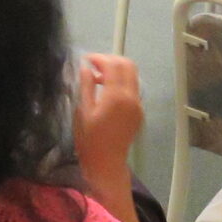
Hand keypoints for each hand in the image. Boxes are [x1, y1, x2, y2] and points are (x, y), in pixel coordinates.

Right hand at [73, 54, 144, 184]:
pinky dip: (121, 83)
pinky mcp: (139, 111)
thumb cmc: (90, 140)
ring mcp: (138, 104)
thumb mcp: (82, 111)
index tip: (86, 59)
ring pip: (132, 75)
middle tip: (93, 66)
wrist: (106, 163)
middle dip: (110, 60)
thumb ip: (86, 86)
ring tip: (98, 78)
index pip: (112, 65)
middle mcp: (131, 97)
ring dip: (117, 71)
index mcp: (116, 97)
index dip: (99, 58)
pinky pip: (133, 88)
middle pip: (127, 65)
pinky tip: (107, 92)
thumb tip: (86, 68)